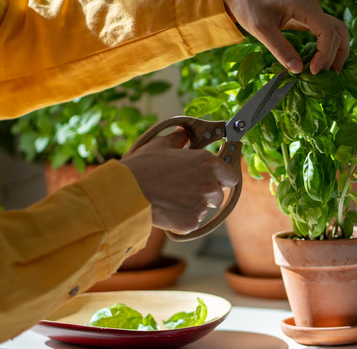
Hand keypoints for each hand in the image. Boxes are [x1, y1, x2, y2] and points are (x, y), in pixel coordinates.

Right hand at [119, 128, 238, 233]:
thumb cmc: (142, 167)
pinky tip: (167, 210)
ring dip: (193, 207)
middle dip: (205, 194)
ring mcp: (201, 205)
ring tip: (171, 199)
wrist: (126, 193)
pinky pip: (192, 222)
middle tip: (184, 190)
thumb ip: (178, 139)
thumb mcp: (161, 145)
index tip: (213, 179)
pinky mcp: (191, 222)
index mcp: (207, 162)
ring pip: (204, 209)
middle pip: (218, 195)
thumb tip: (184, 133)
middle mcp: (209, 184)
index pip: (231, 176)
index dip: (222, 178)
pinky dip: (182, 220)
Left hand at [221, 0, 349, 74]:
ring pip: (335, 29)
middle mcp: (312, 5)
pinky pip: (324, 29)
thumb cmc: (247, 4)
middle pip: (336, 31)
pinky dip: (327, 45)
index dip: (324, 55)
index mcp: (305, 5)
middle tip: (320, 75)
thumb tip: (298, 70)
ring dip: (336, 49)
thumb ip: (280, 48)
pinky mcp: (305, 14)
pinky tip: (320, 60)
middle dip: (332, 55)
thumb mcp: (261, 29)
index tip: (311, 71)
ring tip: (331, 71)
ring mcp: (310, 9)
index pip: (327, 32)